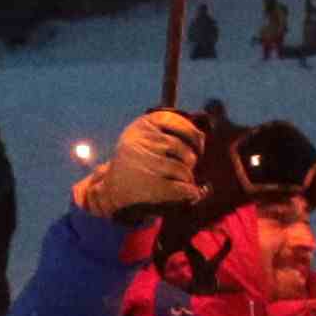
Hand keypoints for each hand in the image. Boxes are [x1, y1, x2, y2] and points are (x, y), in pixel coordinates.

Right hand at [76, 110, 207, 218]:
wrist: (112, 188)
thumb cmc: (135, 160)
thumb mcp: (142, 137)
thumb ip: (167, 131)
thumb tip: (203, 133)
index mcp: (141, 125)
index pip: (175, 122)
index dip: (193, 134)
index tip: (198, 145)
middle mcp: (142, 141)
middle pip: (182, 148)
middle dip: (190, 160)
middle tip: (188, 167)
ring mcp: (145, 163)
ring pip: (182, 169)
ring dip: (188, 177)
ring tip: (185, 181)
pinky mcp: (150, 185)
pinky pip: (181, 188)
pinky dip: (190, 191)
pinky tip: (191, 193)